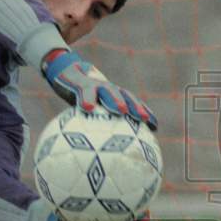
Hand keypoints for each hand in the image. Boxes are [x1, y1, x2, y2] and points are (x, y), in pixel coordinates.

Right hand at [41, 48, 157, 129]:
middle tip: (144, 120)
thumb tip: (98, 149)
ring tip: (121, 110)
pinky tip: (87, 108)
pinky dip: (87, 99)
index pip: (134, 103)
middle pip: (127, 97)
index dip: (145, 113)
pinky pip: (85, 92)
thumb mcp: (89, 109)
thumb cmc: (79, 95)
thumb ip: (97, 124)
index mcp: (114, 95)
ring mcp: (96, 85)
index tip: (155, 127)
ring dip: (116, 100)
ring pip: (109, 91)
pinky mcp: (81, 83)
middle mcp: (109, 89)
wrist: (65, 72)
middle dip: (136, 107)